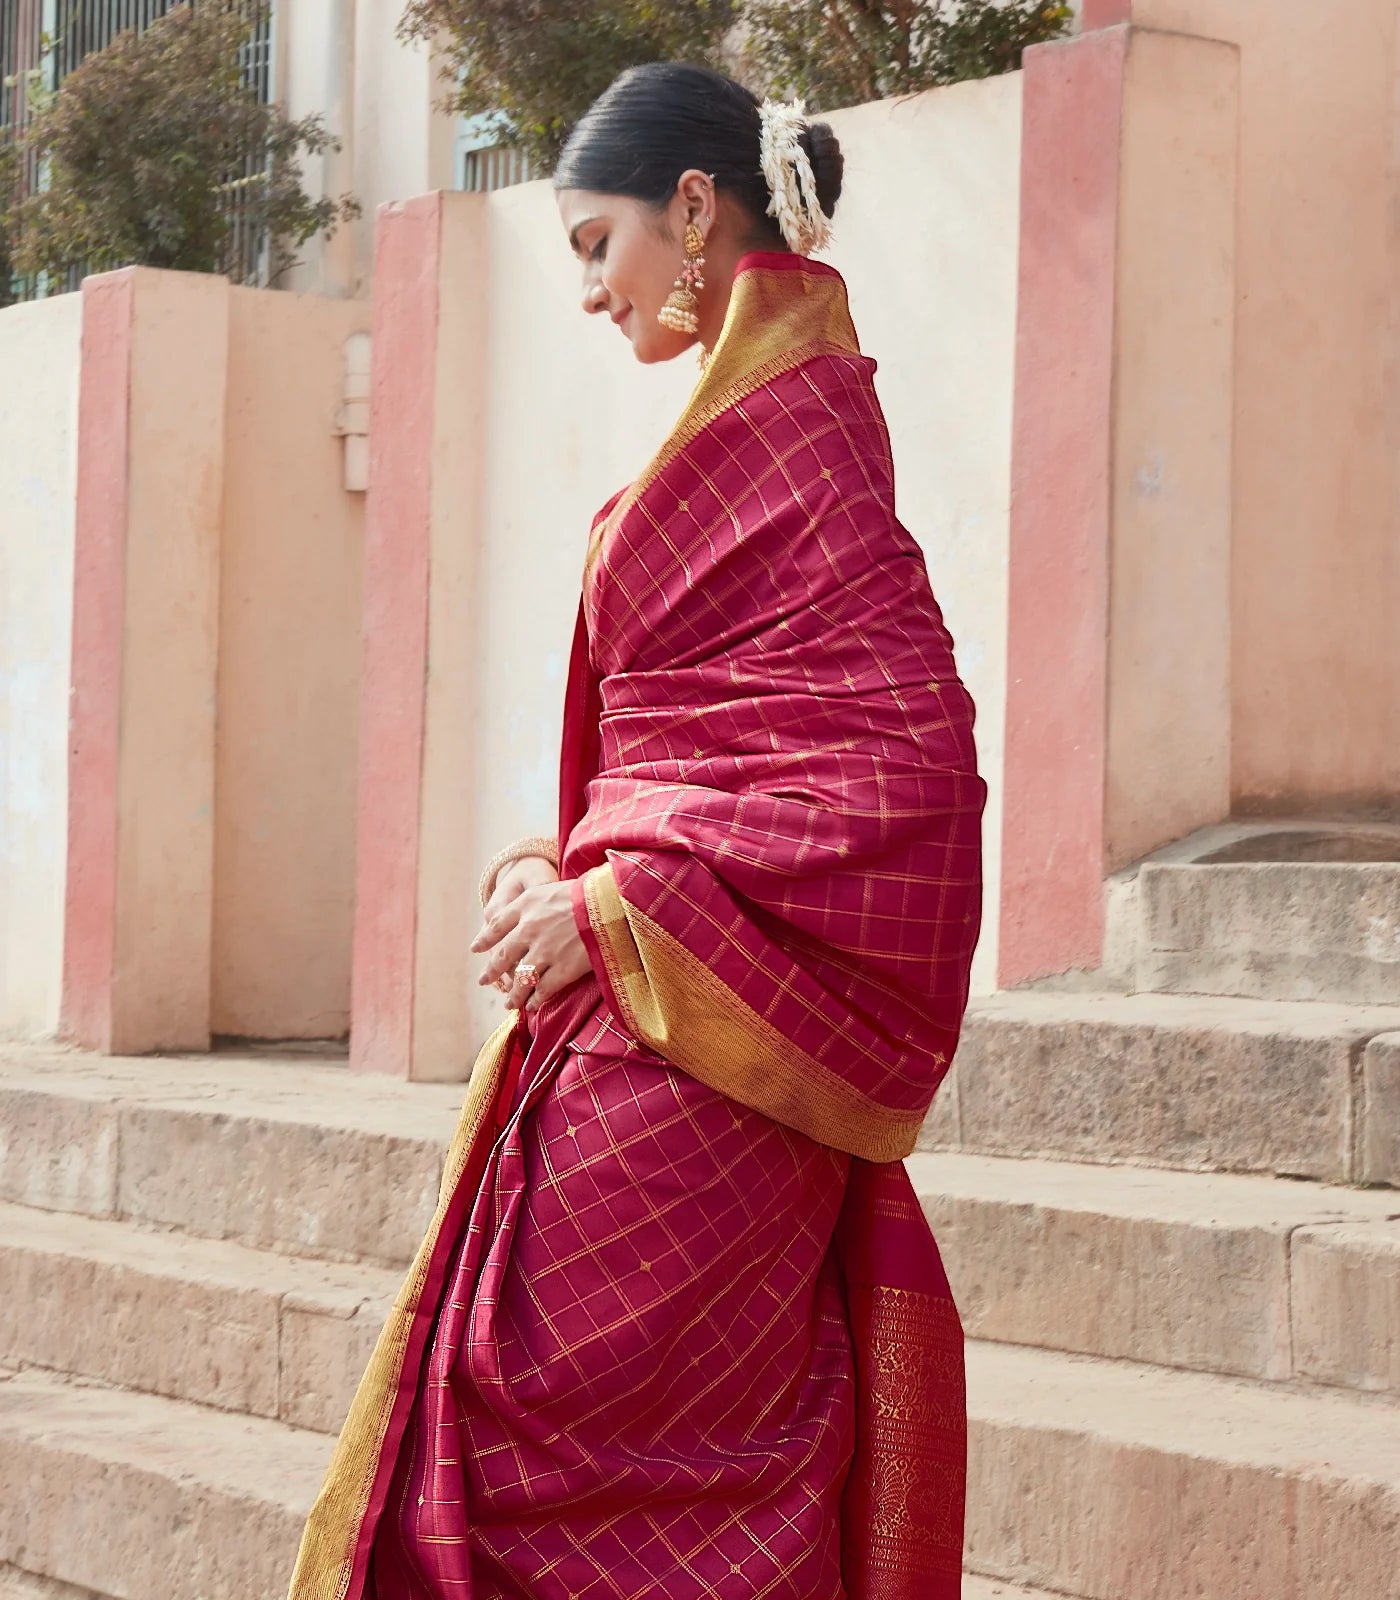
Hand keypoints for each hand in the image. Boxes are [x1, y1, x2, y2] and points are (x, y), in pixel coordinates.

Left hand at [472, 868, 590, 1011]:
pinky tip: (532, 1006)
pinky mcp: (563, 969)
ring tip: (509, 1004)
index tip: (476, 948)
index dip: (485, 939)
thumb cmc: (589, 891)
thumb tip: (531, 909)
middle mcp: (530, 929)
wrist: (611, 904)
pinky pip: (543, 989)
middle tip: (484, 980)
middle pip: (503, 956)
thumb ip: (537, 901)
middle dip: (492, 971)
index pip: (497, 924)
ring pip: (520, 979)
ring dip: (513, 994)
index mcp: (526, 905)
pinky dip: (535, 1000)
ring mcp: (545, 951)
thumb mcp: (553, 887)